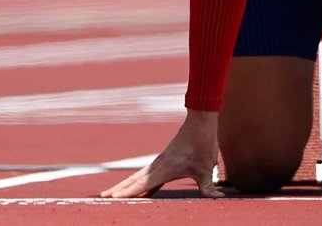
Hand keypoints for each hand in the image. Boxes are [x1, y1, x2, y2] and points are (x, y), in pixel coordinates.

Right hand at [101, 110, 222, 198]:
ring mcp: (159, 162)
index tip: (114, 198)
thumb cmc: (203, 144)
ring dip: (123, 185)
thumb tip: (218, 199)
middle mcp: (158, 165)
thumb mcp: (207, 168)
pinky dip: (134, 181)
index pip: (144, 184)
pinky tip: (133, 187)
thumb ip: (209, 187)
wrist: (200, 121)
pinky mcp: (162, 160)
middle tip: (103, 197)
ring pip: (137, 176)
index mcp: (165, 168)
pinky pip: (145, 173)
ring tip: (109, 194)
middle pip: (134, 180)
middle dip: (119, 190)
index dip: (130, 192)